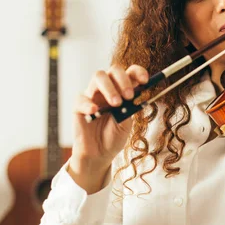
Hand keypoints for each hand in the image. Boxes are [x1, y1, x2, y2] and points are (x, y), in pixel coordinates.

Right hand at [70, 64, 148, 179]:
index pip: (130, 72)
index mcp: (122, 90)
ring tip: (116, 104)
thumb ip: (130, 108)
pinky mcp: (78, 106)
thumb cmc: (113, 136)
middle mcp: (107, 88)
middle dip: (123, 80)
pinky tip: (95, 111)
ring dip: (109, 88)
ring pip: (98, 77)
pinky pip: (81, 98)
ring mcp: (92, 95)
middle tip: (129, 96)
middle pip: (113, 70)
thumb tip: (135, 95)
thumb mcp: (127, 122)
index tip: (145, 81)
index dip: (138, 72)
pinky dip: (88, 103)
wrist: (99, 154)